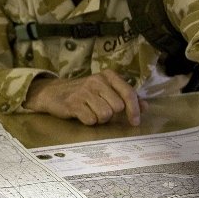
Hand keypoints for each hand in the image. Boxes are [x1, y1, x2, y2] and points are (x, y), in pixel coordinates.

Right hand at [24, 70, 146, 125]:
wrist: (53, 93)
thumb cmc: (84, 92)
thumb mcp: (105, 90)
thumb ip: (126, 97)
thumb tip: (146, 106)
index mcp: (108, 76)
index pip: (128, 93)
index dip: (135, 109)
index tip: (135, 122)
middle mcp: (96, 81)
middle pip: (117, 107)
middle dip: (112, 114)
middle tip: (101, 110)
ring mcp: (84, 92)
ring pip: (105, 115)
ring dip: (100, 118)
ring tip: (91, 112)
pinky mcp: (73, 103)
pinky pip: (91, 120)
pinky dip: (89, 121)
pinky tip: (82, 114)